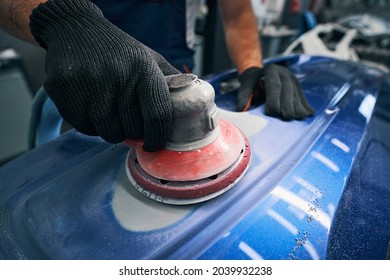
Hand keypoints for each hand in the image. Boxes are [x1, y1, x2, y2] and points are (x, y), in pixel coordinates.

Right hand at [29, 0, 179, 151]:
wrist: (75, 29)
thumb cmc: (118, 50)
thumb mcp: (149, 58)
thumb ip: (170, 81)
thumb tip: (191, 103)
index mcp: (144, 69)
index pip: (158, 116)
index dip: (158, 137)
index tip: (154, 144)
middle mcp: (117, 77)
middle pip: (132, 129)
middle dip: (134, 133)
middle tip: (130, 123)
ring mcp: (89, 84)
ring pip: (108, 132)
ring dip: (112, 131)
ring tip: (111, 113)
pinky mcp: (64, 91)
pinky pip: (84, 128)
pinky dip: (91, 126)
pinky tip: (92, 108)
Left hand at [236, 64, 314, 119]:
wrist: (260, 73)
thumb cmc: (253, 83)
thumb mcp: (246, 87)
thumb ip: (244, 97)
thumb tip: (241, 110)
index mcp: (271, 71)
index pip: (274, 85)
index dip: (274, 99)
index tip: (273, 112)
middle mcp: (284, 73)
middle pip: (288, 89)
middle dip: (288, 105)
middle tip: (287, 118)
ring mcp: (293, 79)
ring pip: (297, 93)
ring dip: (298, 107)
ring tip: (298, 118)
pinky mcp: (298, 86)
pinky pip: (303, 96)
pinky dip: (305, 106)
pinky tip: (306, 115)